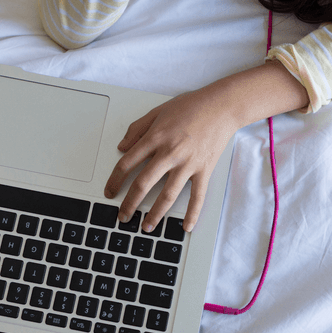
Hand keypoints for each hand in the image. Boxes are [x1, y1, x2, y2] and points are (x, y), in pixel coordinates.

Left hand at [103, 62, 310, 232]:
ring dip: (155, 214)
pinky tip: (186, 226)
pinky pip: (198, 196)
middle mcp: (170, 152)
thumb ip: (136, 129)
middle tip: (122, 216)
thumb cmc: (191, 106)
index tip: (110, 192)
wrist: (222, 106)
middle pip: (143, 183)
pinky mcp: (204, 170)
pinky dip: (192, 213)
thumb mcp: (157, 111)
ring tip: (146, 227)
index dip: (115, 180)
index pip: (127, 164)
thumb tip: (121, 148)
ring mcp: (188, 163)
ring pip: (167, 194)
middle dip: (129, 203)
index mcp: (156, 137)